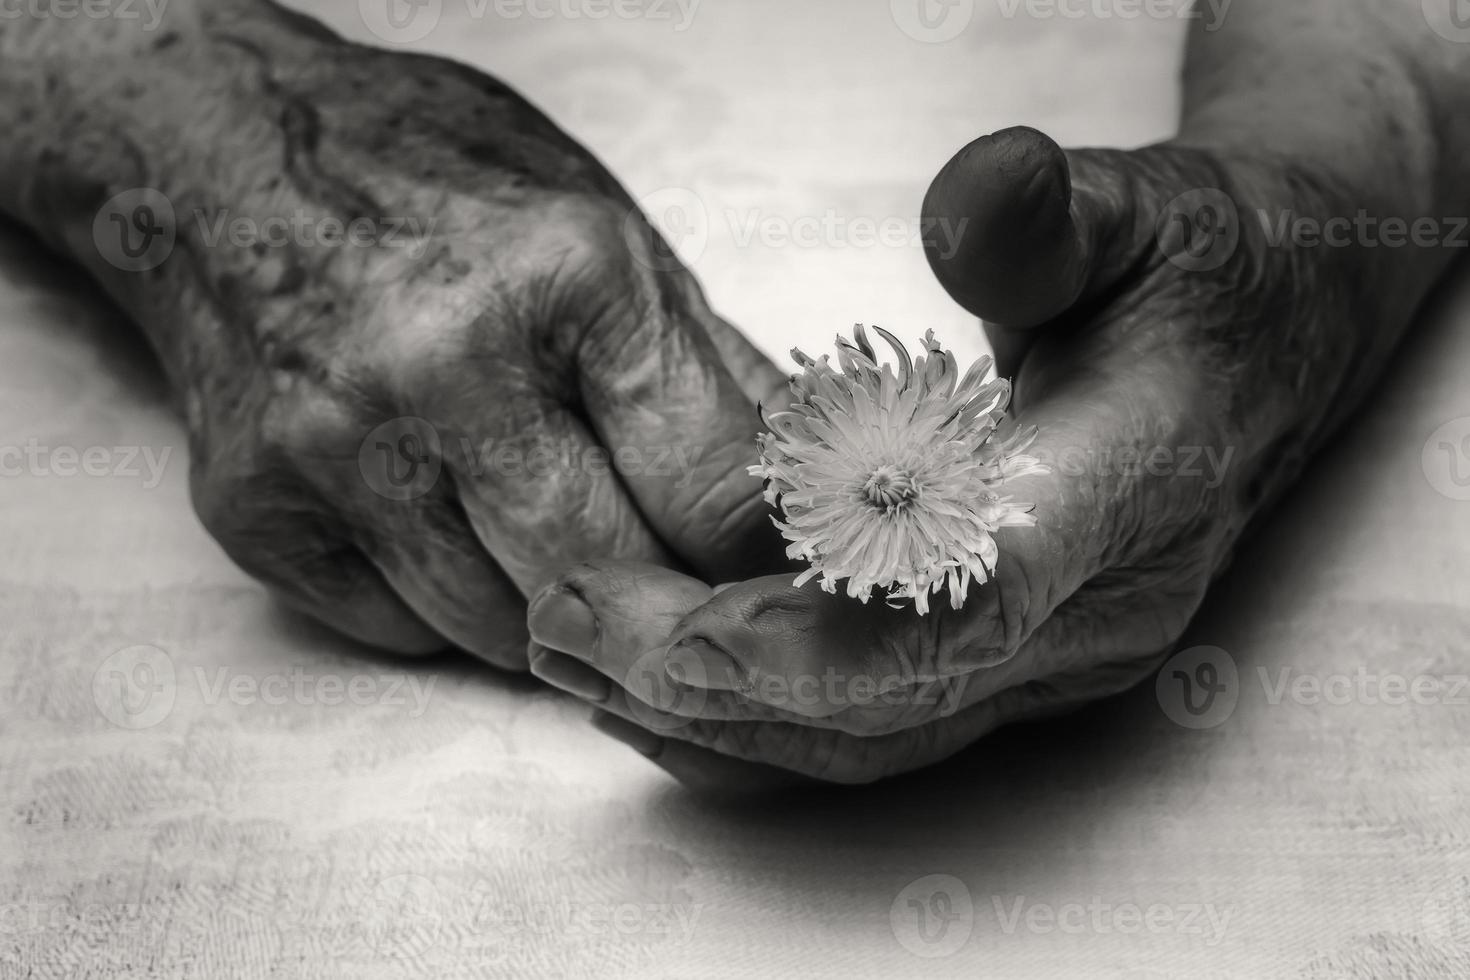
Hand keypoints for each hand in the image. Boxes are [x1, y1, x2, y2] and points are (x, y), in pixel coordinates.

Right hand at [0, 7, 786, 667]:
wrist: (222, 154)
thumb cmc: (434, 185)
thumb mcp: (606, 232)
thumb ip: (712, 371)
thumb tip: (804, 489)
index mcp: (566, 275)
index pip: (710, 488)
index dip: (755, 549)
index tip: (766, 571)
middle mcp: (443, 364)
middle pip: (608, 575)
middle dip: (661, 601)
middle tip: (679, 589)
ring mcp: (335, 444)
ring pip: (503, 630)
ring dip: (553, 612)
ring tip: (554, 536)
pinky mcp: (253, 507)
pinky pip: (400, 632)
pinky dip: (448, 604)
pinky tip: (448, 524)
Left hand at [525, 127, 1412, 785]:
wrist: (1269, 348)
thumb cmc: (1201, 273)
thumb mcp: (1142, 209)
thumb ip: (1051, 215)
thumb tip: (973, 198)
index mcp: (1133, 486)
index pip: (970, 596)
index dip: (823, 629)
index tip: (678, 625)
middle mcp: (1100, 607)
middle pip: (892, 694)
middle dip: (716, 680)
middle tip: (567, 627)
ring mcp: (1062, 655)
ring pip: (877, 738)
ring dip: (722, 716)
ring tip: (582, 656)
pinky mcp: (1021, 667)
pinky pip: (880, 730)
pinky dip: (766, 717)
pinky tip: (668, 679)